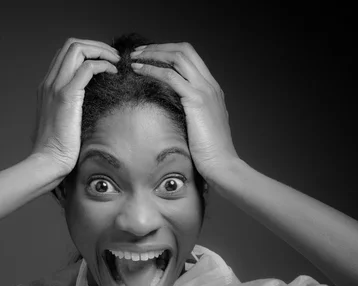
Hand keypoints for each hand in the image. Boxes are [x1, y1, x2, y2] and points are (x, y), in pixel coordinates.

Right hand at [31, 38, 118, 174]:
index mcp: (47, 87)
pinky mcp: (67, 96)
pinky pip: (87, 67)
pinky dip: (103, 65)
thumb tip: (86, 111)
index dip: (88, 52)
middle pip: (71, 45)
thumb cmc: (58, 149)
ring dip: (101, 51)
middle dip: (97, 46)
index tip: (105, 62)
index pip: (66, 54)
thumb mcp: (63, 124)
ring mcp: (56, 87)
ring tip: (116, 63)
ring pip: (78, 49)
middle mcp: (49, 82)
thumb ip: (70, 110)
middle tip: (115, 58)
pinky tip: (113, 74)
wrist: (48, 162)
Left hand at [130, 42, 238, 183]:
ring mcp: (205, 91)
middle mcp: (210, 85)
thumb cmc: (209, 152)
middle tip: (138, 52)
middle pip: (184, 50)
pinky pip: (171, 76)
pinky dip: (153, 70)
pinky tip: (139, 71)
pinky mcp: (197, 100)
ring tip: (135, 58)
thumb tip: (171, 110)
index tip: (149, 57)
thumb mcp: (200, 126)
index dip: (168, 52)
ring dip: (153, 54)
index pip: (190, 58)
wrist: (222, 164)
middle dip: (159, 48)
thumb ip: (190, 113)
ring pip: (178, 58)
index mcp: (212, 89)